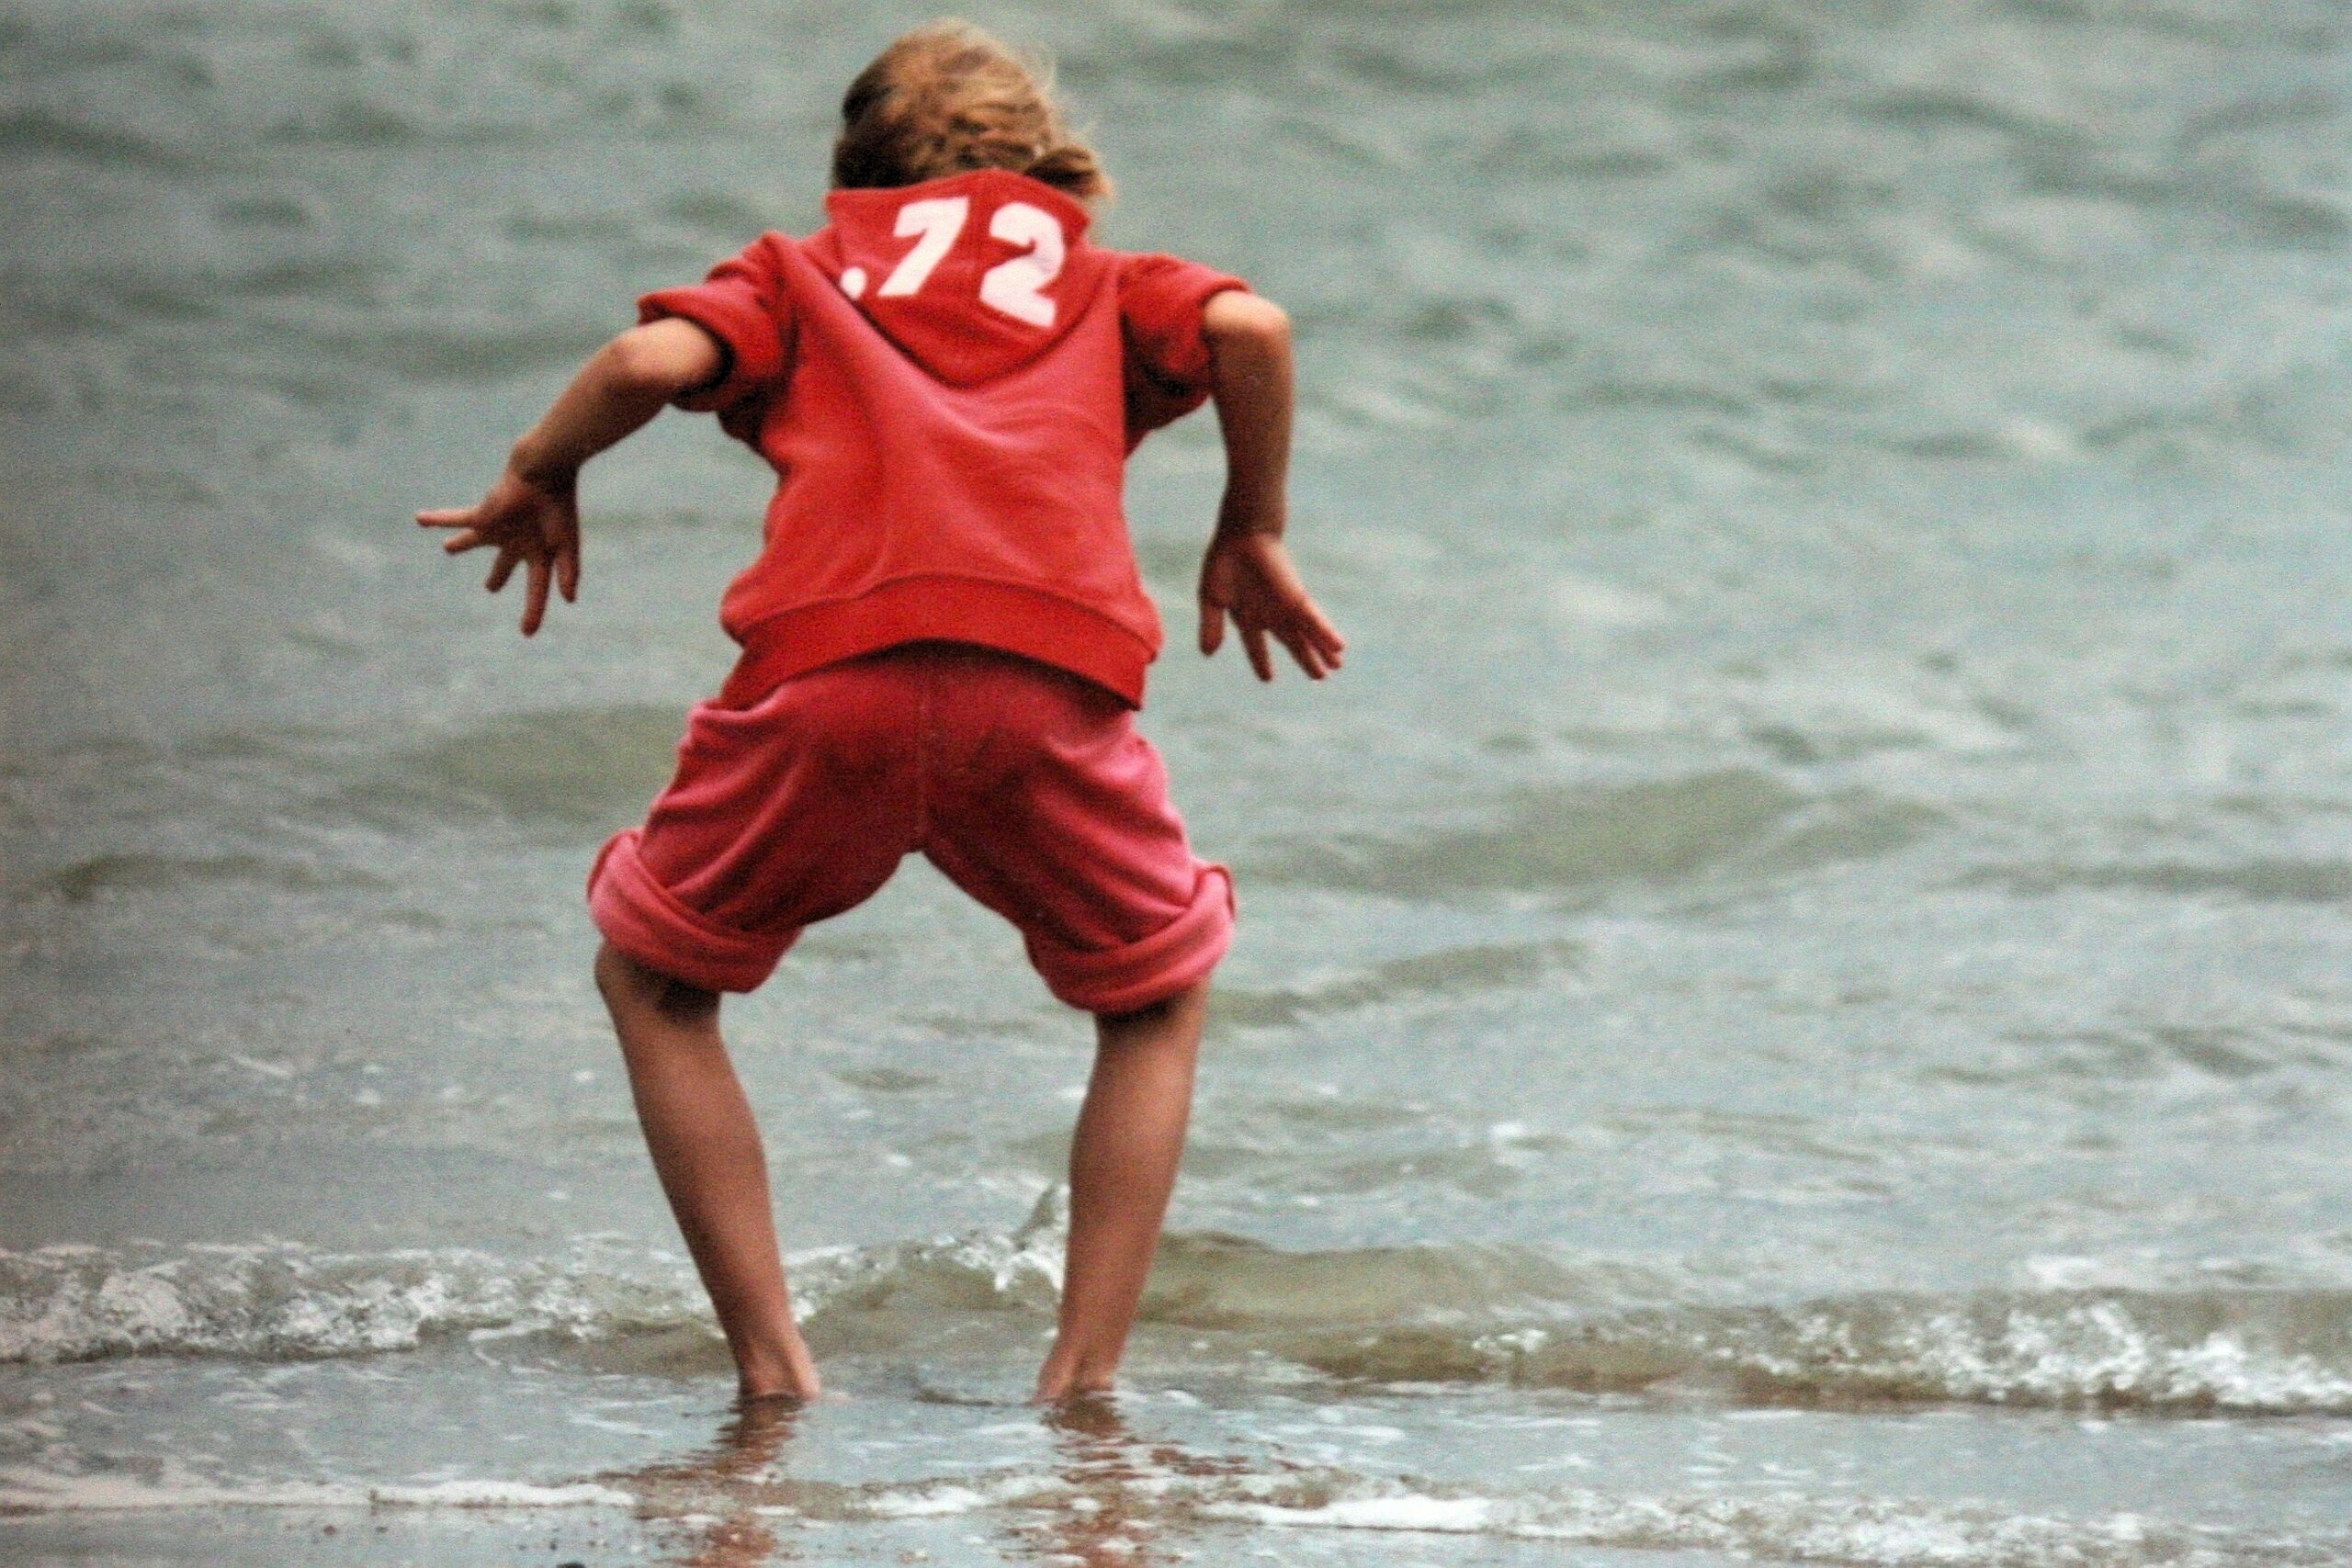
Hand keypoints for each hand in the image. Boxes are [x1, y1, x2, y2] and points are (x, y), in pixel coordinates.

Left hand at [416, 466, 580, 636]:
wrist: (543, 475)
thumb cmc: (559, 510)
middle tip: (490, 587)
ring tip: (448, 548)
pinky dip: (437, 519)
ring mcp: (498, 529)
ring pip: (473, 540)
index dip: (533, 612)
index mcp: (540, 553)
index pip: (536, 589)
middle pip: (504, 565)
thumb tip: (569, 600)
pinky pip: (455, 518)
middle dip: (497, 576)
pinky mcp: (482, 516)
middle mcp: (517, 542)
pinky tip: (419, 519)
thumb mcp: (567, 546)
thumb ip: (568, 572)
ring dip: (461, 543)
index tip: (527, 633)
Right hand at [1197, 528, 1344, 680]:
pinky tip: (1338, 648)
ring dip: (1321, 651)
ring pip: (1306, 635)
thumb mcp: (1211, 598)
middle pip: (1291, 642)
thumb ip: (1211, 626)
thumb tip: (1208, 654)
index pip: (1256, 643)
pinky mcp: (1296, 599)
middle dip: (1304, 659)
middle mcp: (1269, 613)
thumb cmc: (1225, 559)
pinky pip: (1314, 621)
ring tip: (1335, 667)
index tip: (1268, 678)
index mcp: (1247, 614)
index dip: (1261, 661)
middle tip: (1319, 676)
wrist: (1242, 533)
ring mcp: (1285, 607)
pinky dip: (1325, 635)